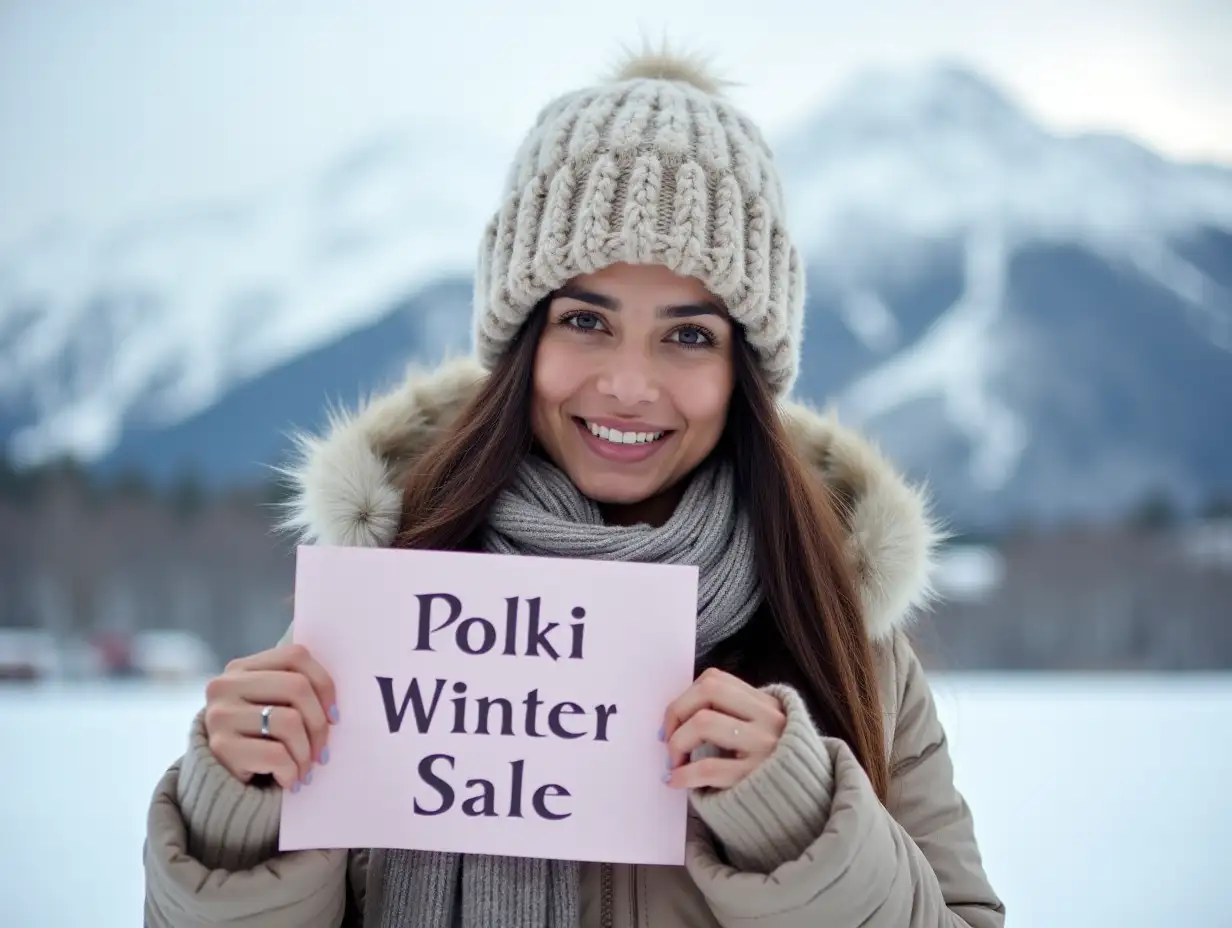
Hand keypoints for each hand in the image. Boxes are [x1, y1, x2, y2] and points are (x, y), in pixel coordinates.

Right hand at [202, 643, 337, 789]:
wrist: (219, 782)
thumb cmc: (257, 739)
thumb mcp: (269, 706)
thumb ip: (293, 689)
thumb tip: (340, 695)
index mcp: (242, 668)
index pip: (296, 656)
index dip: (324, 684)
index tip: (334, 716)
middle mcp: (225, 685)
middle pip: (297, 687)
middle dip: (319, 724)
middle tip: (323, 751)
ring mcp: (220, 715)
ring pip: (288, 722)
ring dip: (306, 752)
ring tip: (306, 769)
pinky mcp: (220, 747)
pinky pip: (276, 754)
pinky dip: (291, 771)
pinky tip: (289, 780)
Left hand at [661, 667, 785, 789]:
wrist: (806, 809)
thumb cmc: (772, 770)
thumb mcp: (764, 732)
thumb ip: (734, 717)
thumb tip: (680, 715)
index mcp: (767, 704)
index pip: (715, 679)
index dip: (686, 696)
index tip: (674, 719)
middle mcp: (768, 719)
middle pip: (708, 691)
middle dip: (676, 712)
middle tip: (667, 738)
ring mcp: (764, 747)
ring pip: (704, 722)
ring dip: (678, 742)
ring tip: (674, 761)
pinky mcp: (756, 778)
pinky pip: (708, 767)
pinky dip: (682, 773)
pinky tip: (675, 780)